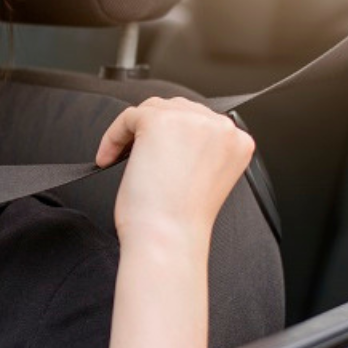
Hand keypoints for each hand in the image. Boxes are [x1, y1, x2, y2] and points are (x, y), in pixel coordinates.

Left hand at [95, 97, 254, 252]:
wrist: (168, 238)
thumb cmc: (181, 221)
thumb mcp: (205, 178)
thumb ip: (200, 150)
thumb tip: (172, 135)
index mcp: (238, 142)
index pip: (202, 122)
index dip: (174, 136)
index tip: (157, 153)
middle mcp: (221, 127)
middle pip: (178, 109)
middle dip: (153, 132)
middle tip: (136, 157)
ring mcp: (192, 120)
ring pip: (153, 110)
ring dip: (134, 133)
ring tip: (122, 159)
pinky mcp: (159, 121)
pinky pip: (128, 117)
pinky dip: (113, 137)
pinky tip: (109, 158)